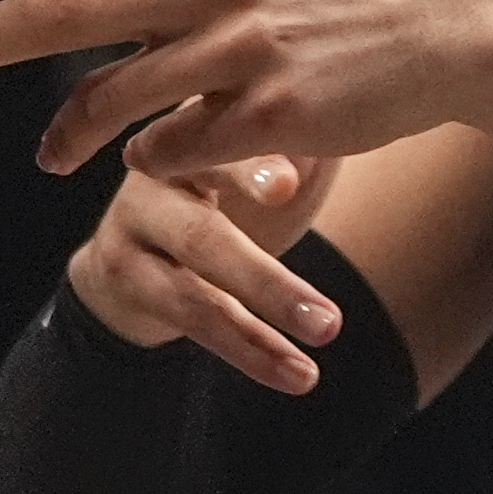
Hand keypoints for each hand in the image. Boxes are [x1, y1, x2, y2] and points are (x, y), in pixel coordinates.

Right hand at [65, 112, 342, 391]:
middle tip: (328, 322)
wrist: (128, 243)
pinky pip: (192, 320)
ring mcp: (130, 229)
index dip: (251, 169)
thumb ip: (302, 142)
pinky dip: (252, 352)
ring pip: (194, 294)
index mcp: (191, 128)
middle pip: (201, 238)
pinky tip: (298, 374)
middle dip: (263, 283)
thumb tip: (371, 119)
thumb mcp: (257, 150)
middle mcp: (150, 173)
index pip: (218, 148)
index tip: (292, 186)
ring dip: (259, 335)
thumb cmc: (221, 185)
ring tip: (323, 351)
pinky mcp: (122, 279)